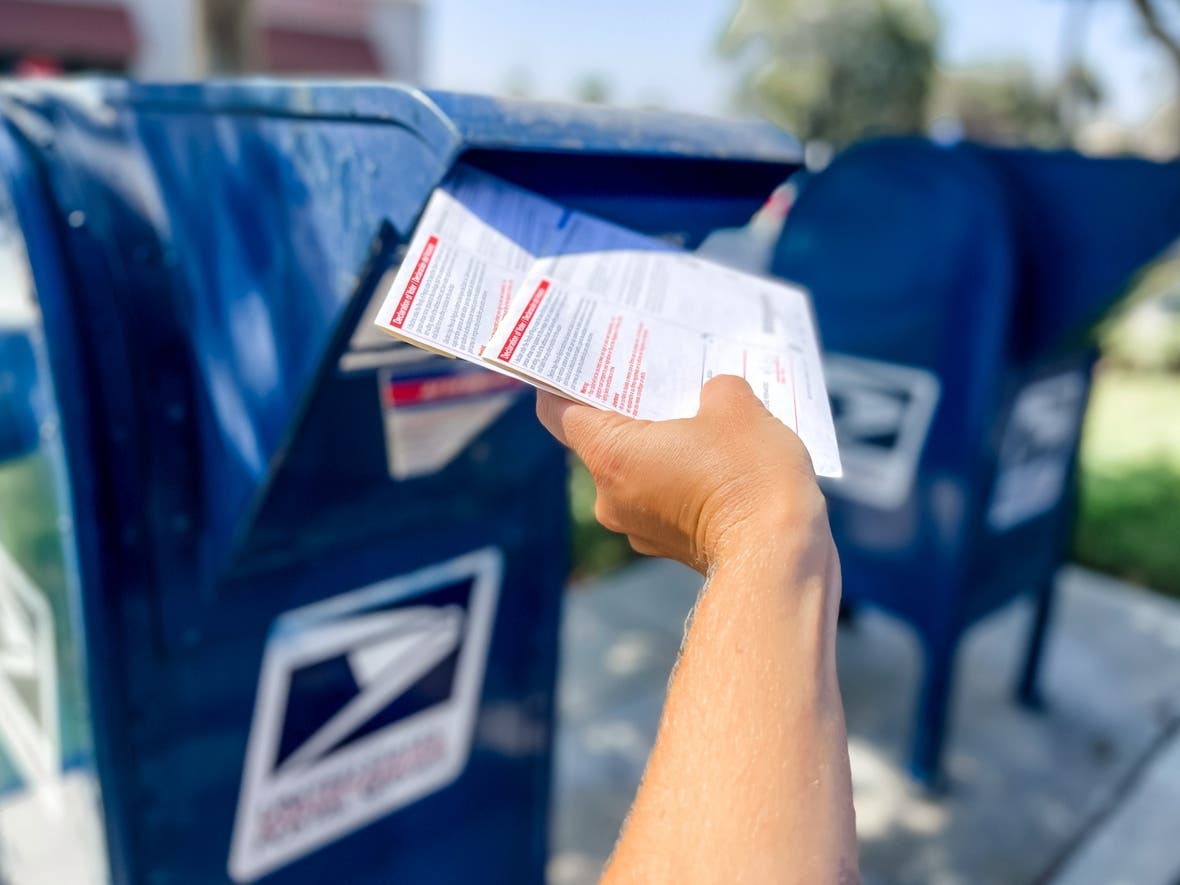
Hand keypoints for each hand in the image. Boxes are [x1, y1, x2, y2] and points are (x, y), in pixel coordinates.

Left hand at [536, 375, 829, 573]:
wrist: (780, 557)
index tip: (580, 362)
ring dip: (663, 444)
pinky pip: (663, 497)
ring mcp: (639, 527)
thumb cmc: (747, 475)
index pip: (558, 413)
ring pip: (637, 470)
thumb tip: (712, 396)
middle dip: (630, 408)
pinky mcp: (670, 546)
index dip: (562, 383)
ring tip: (704, 416)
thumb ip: (712, 388)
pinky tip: (721, 458)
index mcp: (610, 456)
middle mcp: (611, 497)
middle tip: (659, 377)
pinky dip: (682, 476)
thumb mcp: (734, 405)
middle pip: (602, 440)